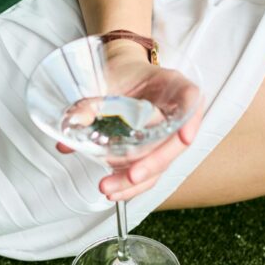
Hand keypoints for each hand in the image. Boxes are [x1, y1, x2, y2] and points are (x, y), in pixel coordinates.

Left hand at [56, 45, 203, 201]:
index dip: (191, 120)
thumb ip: (90, 101)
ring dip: (137, 182)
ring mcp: (166, 133)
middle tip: (132, 175)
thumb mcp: (105, 80)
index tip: (184, 137)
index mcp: (172, 85)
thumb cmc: (121, 73)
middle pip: (175, 141)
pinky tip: (115, 191)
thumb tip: (72, 123)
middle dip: (153, 163)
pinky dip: (131, 184)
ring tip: (110, 188)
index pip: (191, 98)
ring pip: (161, 163)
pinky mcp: (151, 150)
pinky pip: (147, 170)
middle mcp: (175, 111)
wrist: (120, 75)